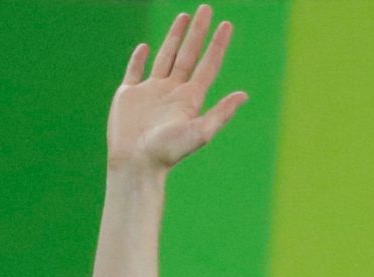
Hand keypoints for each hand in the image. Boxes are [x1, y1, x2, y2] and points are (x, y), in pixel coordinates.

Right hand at [107, 6, 247, 171]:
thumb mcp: (199, 133)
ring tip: (183, 17)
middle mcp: (172, 93)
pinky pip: (134, 71)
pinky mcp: (129, 96)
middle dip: (198, 32)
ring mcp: (150, 93)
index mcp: (189, 100)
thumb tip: (244, 95)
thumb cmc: (167, 152)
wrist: (136, 164)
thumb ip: (221, 113)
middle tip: (206, 8)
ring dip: (174, 37)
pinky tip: (145, 48)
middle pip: (188, 55)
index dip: (217, 45)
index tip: (227, 25)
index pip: (207, 66)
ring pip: (165, 57)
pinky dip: (139, 58)